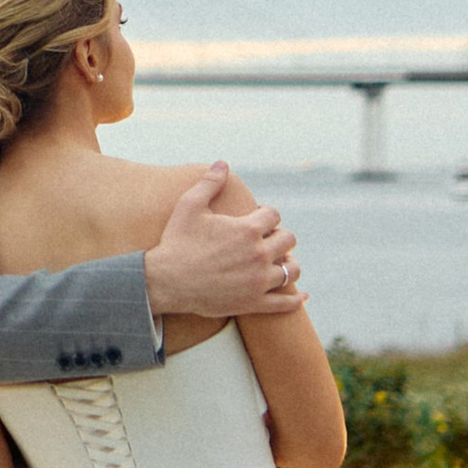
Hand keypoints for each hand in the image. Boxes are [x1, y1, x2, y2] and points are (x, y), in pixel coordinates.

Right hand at [142, 165, 303, 320]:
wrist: (166, 282)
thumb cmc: (176, 243)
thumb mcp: (189, 207)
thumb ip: (209, 183)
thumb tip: (223, 164)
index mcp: (247, 229)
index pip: (274, 215)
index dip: (266, 214)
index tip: (258, 218)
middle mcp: (259, 254)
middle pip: (288, 240)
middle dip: (279, 236)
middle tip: (268, 240)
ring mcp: (258, 281)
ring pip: (291, 270)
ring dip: (289, 264)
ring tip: (280, 263)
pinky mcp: (253, 303)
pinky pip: (284, 304)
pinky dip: (296, 300)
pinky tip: (301, 296)